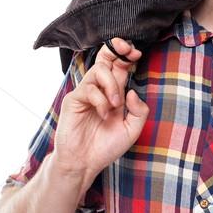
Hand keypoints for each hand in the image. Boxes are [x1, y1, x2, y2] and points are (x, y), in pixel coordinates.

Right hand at [52, 37, 148, 185]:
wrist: (85, 163)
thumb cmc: (106, 147)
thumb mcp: (132, 130)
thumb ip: (139, 111)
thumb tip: (133, 91)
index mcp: (115, 93)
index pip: (120, 66)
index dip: (128, 55)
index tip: (137, 53)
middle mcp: (100, 90)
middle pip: (105, 58)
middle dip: (117, 49)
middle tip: (127, 50)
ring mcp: (86, 93)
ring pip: (99, 70)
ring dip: (112, 85)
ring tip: (115, 105)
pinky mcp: (74, 100)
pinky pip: (89, 89)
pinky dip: (100, 101)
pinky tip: (104, 115)